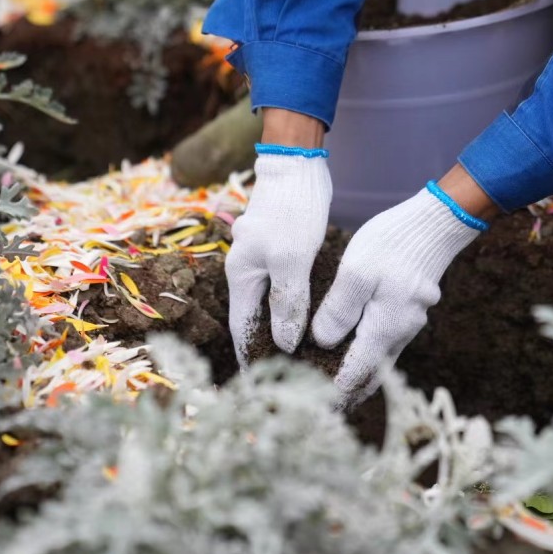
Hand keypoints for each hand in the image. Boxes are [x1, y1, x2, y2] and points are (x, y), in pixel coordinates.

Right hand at [226, 139, 330, 365]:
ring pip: (270, 305)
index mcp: (242, 275)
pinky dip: (294, 308)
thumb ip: (286, 301)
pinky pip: (285, 288)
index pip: (242, 328)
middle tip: (285, 380)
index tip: (256, 388)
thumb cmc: (291, 210)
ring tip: (301, 358)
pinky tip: (311, 320)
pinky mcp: (282, 250)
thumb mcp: (290, 259)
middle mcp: (247, 270)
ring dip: (282, 329)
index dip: (250, 357)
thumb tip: (284, 343)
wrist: (296, 165)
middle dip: (266, 349)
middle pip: (254, 319)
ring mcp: (263, 259)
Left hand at [312, 178, 488, 408]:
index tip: (316, 410)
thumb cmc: (393, 243)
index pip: (357, 375)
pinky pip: (388, 342)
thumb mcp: (356, 273)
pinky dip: (370, 355)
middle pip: (373, 374)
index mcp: (386, 327)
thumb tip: (323, 343)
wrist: (437, 221)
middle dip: (349, 393)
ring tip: (335, 388)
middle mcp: (402, 332)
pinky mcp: (410, 308)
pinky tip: (356, 352)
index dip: (335, 394)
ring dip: (360, 375)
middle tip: (325, 410)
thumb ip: (339, 311)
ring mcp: (410, 321)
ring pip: (382, 359)